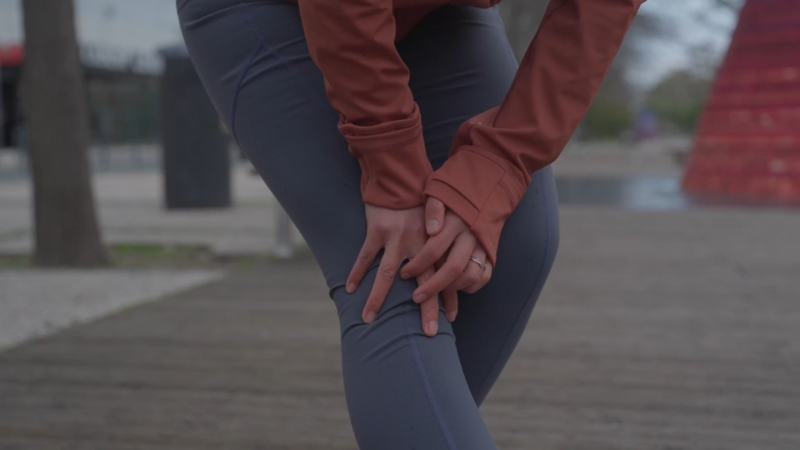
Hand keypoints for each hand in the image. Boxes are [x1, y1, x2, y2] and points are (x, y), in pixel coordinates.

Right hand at [346, 204, 440, 336]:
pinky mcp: (377, 230)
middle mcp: (418, 244)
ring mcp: (396, 238)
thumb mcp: (438, 219)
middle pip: (423, 282)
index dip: (448, 298)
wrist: (402, 174)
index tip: (451, 320)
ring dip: (378, 299)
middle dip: (425, 309)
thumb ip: (441, 243)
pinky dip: (356, 272)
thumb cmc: (421, 198)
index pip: (444, 276)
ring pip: (387, 275)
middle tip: (428, 334)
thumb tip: (448, 268)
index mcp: (435, 243)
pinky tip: (349, 290)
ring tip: (368, 319)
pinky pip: (365, 256)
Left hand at [400, 197, 492, 320]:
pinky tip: (455, 289)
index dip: (418, 264)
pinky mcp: (491, 252)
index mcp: (455, 222)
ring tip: (435, 296)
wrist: (487, 188)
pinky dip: (471, 287)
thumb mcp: (440, 191)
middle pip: (452, 268)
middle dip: (433, 287)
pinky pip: (484, 276)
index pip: (434, 249)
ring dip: (452, 289)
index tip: (404, 274)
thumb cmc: (455, 192)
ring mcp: (483, 246)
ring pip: (470, 276)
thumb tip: (431, 229)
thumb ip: (433, 209)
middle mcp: (471, 236)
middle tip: (416, 297)